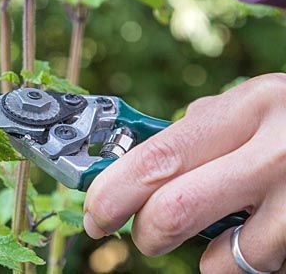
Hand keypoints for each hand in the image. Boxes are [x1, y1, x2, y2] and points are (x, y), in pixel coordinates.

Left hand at [83, 74, 285, 271]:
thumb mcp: (251, 104)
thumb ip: (196, 130)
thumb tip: (130, 166)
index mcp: (246, 110)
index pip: (156, 158)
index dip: (111, 192)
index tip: (93, 214)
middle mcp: (275, 153)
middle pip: (175, 211)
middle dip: (147, 233)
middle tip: (144, 234)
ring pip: (227, 259)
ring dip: (210, 256)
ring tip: (224, 228)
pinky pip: (266, 268)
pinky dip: (251, 261)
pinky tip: (263, 232)